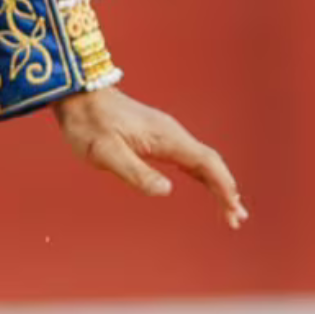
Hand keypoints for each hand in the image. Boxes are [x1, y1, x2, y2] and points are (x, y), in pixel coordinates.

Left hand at [53, 87, 246, 227]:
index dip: (223, 187)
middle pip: (210, 163)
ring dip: (216, 184)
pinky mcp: (156, 136)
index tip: (233, 210)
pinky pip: (187, 157)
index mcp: (166, 137)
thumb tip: (166, 190)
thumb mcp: (105, 151)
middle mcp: (172, 133)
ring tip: (229, 209)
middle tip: (237, 218)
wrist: (77, 95)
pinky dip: (201, 174)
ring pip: (201, 160)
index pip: (207, 163)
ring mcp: (165, 133)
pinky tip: (205, 185)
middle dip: (226, 190)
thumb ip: (135, 172)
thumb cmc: (88, 123)